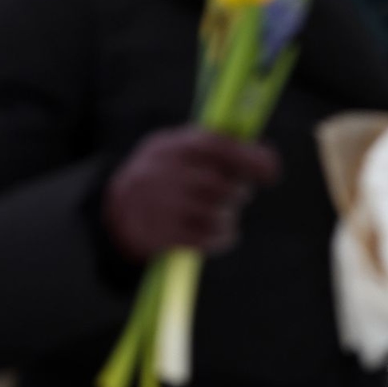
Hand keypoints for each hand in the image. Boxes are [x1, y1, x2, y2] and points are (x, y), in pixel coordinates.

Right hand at [102, 126, 279, 262]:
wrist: (116, 210)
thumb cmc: (166, 176)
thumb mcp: (181, 151)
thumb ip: (219, 149)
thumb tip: (266, 159)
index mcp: (169, 146)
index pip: (215, 146)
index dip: (249, 159)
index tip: (271, 173)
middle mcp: (158, 173)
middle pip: (218, 185)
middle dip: (236, 192)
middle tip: (236, 195)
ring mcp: (155, 206)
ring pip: (213, 214)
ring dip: (228, 217)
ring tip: (223, 215)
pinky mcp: (154, 235)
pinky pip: (203, 240)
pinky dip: (220, 238)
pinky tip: (218, 233)